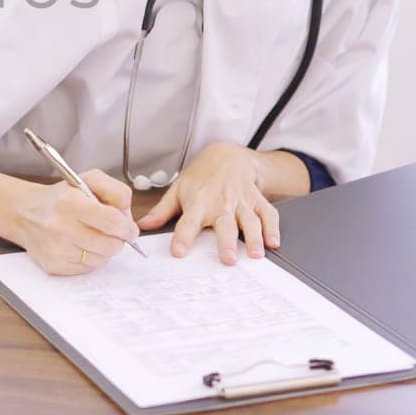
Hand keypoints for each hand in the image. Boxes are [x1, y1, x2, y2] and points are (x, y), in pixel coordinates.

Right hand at [13, 169, 137, 275]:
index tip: (130, 229)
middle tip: (112, 232)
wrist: (25, 213)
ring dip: (104, 249)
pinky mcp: (53, 265)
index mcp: (70, 202)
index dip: (127, 228)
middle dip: (118, 239)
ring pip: (101, 259)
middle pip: (110, 245)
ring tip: (92, 236)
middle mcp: (60, 227)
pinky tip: (80, 245)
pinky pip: (87, 269)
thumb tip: (128, 218)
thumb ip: (115, 192)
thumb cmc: (61, 197)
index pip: (112, 222)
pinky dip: (90, 258)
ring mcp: (56, 249)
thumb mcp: (88, 180)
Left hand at [135, 143, 280, 264]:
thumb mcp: (178, 189)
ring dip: (254, 237)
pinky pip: (268, 214)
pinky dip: (272, 228)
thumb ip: (162, 211)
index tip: (178, 252)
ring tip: (255, 254)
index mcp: (198, 202)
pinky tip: (274, 242)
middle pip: (224, 224)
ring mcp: (241, 202)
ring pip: (249, 220)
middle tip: (227, 259)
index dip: (183, 237)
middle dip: (226, 242)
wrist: (227, 155)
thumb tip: (142, 226)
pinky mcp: (257, 201)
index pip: (187, 222)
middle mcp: (221, 203)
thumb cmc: (201, 176)